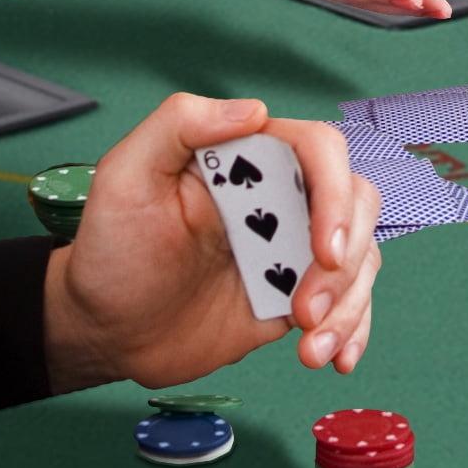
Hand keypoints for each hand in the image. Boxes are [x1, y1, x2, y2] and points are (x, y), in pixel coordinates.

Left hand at [43, 95, 381, 390]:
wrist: (105, 330)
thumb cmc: (111, 247)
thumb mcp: (126, 177)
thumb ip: (179, 125)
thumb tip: (255, 110)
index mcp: (249, 158)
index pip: (319, 149)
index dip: (335, 193)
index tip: (325, 249)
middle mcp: (280, 196)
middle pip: (357, 200)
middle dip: (348, 257)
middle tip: (306, 310)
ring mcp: (292, 248)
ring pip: (362, 253)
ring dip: (351, 302)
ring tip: (310, 348)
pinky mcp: (295, 295)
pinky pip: (350, 302)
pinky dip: (356, 329)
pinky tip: (336, 357)